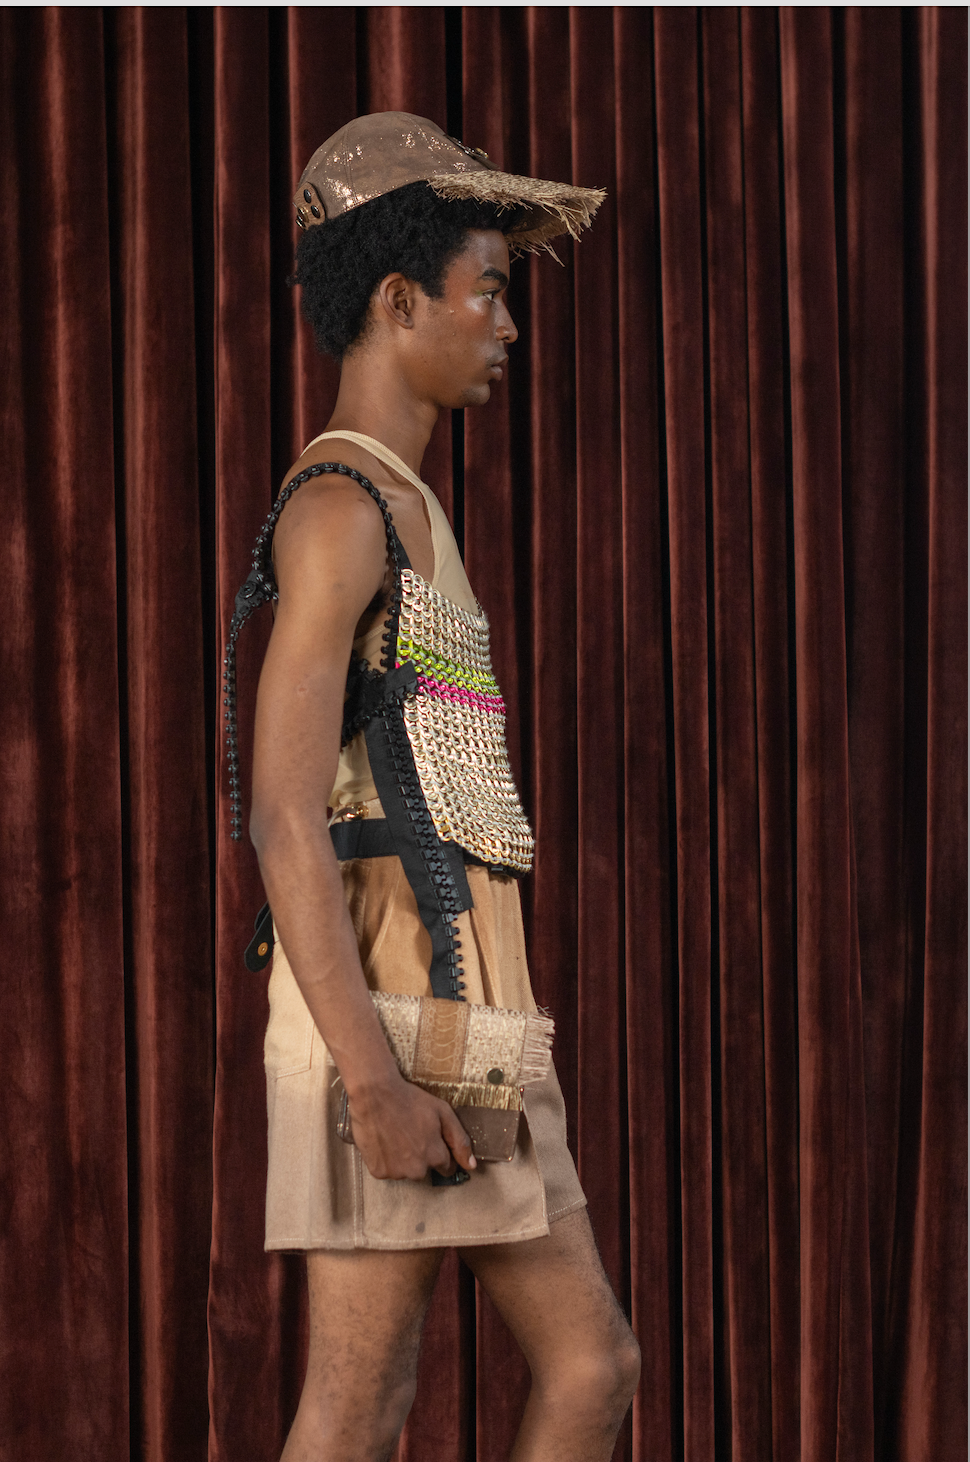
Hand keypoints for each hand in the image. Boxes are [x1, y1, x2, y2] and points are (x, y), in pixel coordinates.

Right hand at [345, 1072, 476, 1181]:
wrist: (374, 1095)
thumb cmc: (410, 1100)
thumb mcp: (443, 1113)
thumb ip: (460, 1140)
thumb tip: (471, 1166)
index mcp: (435, 1156)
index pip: (446, 1167)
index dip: (440, 1152)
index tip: (430, 1139)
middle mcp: (417, 1170)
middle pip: (425, 1170)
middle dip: (421, 1156)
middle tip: (411, 1133)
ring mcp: (396, 1173)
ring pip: (406, 1171)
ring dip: (403, 1159)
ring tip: (396, 1135)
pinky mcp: (378, 1172)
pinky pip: (388, 1170)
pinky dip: (387, 1160)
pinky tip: (384, 1141)